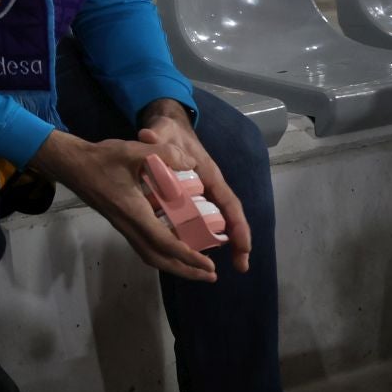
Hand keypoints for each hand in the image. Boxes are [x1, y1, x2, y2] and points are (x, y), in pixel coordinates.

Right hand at [30, 131, 218, 280]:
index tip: (209, 264)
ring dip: (174, 265)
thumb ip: (163, 153)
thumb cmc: (99, 159)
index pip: (163, 242)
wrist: (70, 164)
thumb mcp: (131, 150)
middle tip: (209, 275)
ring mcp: (122, 226)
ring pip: (149, 255)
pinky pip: (144, 246)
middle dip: (185, 270)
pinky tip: (173, 248)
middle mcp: (128, 225)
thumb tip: (191, 162)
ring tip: (196, 268)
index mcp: (134, 212)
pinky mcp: (120, 223)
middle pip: (157, 258)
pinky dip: (163, 254)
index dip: (187, 256)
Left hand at [139, 102, 251, 273]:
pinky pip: (198, 218)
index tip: (244, 247)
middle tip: (241, 267)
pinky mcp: (189, 195)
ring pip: (214, 220)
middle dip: (237, 241)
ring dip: (220, 241)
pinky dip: (201, 234)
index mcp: (209, 174)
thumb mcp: (162, 130)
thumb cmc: (169, 130)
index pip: (229, 203)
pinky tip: (194, 251)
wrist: (165, 125)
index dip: (238, 225)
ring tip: (218, 266)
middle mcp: (210, 185)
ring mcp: (201, 191)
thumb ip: (156, 135)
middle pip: (228, 216)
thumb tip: (146, 137)